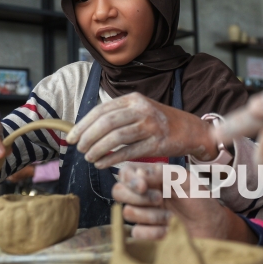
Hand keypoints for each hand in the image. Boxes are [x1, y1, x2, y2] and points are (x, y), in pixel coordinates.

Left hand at [66, 93, 217, 168]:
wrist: (190, 130)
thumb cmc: (159, 122)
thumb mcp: (139, 110)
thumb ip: (117, 115)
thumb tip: (86, 128)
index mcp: (133, 99)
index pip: (101, 110)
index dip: (83, 124)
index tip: (72, 137)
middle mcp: (141, 109)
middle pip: (107, 123)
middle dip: (88, 137)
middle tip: (79, 149)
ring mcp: (150, 125)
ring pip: (116, 137)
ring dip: (98, 149)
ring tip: (88, 158)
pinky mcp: (157, 143)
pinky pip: (129, 152)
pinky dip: (112, 159)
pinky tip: (102, 164)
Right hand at [112, 162, 255, 242]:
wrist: (214, 229)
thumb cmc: (202, 201)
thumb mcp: (185, 181)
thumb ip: (161, 174)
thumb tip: (137, 176)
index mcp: (152, 178)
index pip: (125, 173)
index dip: (128, 179)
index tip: (143, 185)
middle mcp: (144, 195)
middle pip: (118, 192)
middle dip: (136, 196)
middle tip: (159, 200)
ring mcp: (144, 216)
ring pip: (128, 212)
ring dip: (151, 215)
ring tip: (171, 217)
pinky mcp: (147, 235)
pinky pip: (136, 232)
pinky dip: (153, 231)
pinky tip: (168, 230)